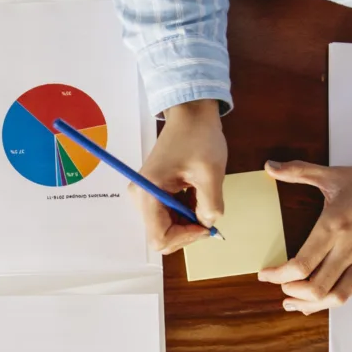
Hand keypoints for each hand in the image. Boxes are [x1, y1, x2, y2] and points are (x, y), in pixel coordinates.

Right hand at [136, 99, 226, 253]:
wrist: (191, 114)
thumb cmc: (199, 138)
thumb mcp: (210, 173)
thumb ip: (210, 205)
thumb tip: (208, 225)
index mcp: (148, 193)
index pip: (160, 238)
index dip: (186, 237)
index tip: (206, 223)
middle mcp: (140, 197)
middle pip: (162, 234)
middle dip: (188, 230)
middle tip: (208, 212)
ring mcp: (145, 194)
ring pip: (167, 226)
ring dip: (189, 220)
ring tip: (203, 197)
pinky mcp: (153, 191)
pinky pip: (169, 215)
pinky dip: (186, 211)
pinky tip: (196, 193)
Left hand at [258, 161, 351, 312]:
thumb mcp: (336, 175)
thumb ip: (299, 172)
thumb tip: (270, 166)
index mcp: (333, 226)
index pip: (301, 264)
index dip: (278, 275)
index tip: (265, 274)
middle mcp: (347, 249)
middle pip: (314, 287)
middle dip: (291, 292)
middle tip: (279, 286)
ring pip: (334, 297)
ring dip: (310, 304)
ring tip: (293, 302)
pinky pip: (350, 293)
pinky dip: (330, 302)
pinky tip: (318, 301)